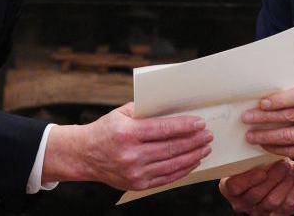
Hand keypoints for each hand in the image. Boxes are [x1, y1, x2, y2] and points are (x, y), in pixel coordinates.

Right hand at [42, 102, 212, 189]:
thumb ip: (146, 111)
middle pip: (171, 148)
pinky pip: (166, 178)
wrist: (85, 155)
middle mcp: (131, 154)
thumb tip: (174, 108)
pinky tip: (192, 162)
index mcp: (127, 133)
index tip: (200, 123)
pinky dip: (182, 170)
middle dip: (194, 141)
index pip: (163, 129)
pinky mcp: (138, 184)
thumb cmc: (106, 130)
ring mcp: (135, 172)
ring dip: (193, 156)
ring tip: (205, 148)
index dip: (185, 126)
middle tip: (208, 135)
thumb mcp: (121, 113)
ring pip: (172, 164)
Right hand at [219, 159, 293, 214]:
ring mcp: (260, 211)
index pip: (235, 187)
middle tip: (283, 163)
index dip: (249, 180)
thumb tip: (260, 135)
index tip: (262, 171)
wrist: (259, 182)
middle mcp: (243, 202)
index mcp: (229, 188)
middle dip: (273, 178)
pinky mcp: (277, 214)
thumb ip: (246, 154)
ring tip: (293, 166)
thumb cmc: (249, 166)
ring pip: (274, 201)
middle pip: (257, 194)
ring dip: (286, 182)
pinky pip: (288, 205)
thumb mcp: (242, 160)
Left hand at [242, 83, 293, 164]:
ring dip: (266, 136)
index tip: (262, 103)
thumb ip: (291, 95)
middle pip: (290, 116)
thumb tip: (260, 103)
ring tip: (250, 135)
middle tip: (247, 118)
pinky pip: (293, 151)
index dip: (279, 100)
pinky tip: (264, 144)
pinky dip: (275, 148)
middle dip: (265, 118)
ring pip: (289, 136)